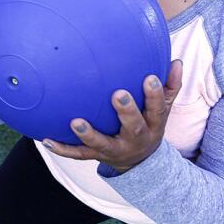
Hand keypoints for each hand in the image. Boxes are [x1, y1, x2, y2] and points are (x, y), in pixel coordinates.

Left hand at [41, 59, 183, 173]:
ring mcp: (115, 150)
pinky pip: (78, 154)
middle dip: (127, 111)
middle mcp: (136, 139)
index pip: (158, 110)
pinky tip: (46, 140)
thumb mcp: (162, 110)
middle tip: (118, 94)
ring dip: (88, 134)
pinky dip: (62, 149)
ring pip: (102, 144)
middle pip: (133, 127)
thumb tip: (177, 61)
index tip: (149, 78)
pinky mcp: (96, 156)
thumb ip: (169, 86)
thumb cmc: (148, 124)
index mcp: (153, 125)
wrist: (139, 162)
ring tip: (75, 122)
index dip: (155, 95)